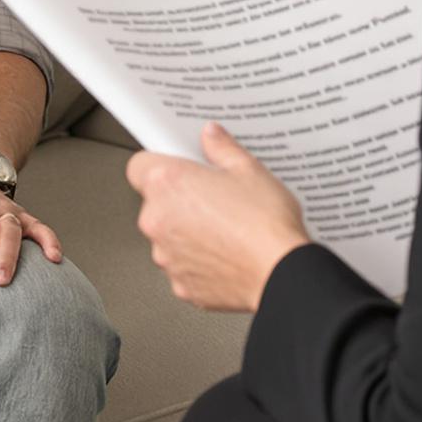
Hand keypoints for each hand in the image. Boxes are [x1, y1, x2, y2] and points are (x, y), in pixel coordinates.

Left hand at [127, 123, 310, 311]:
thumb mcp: (249, 170)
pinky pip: (181, 265)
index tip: (179, 167)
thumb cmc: (265, 225)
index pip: (139, 166)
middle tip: (212, 197)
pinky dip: (197, 260)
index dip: (160, 164)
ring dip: (186, 231)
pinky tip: (225, 253)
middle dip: (179, 199)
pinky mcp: (179, 284)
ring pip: (168, 236)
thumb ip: (222, 148)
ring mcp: (166, 255)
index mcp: (168, 184)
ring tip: (224, 228)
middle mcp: (157, 220)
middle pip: (155, 202)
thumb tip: (212, 137)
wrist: (281, 274)